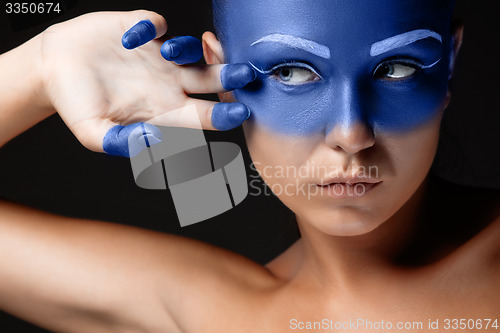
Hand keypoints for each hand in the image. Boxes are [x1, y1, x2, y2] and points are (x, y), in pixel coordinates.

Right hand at [40, 10, 254, 155]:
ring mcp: (157, 56)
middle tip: (244, 74)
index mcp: (164, 111)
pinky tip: (132, 37)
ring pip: (191, 49)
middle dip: (230, 76)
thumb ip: (119, 143)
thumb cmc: (76, 104)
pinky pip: (156, 24)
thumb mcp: (93, 132)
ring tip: (168, 53)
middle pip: (211, 80)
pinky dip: (149, 28)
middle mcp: (168, 83)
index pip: (204, 115)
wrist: (54, 69)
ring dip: (188, 49)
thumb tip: (151, 143)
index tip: (239, 112)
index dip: (223, 115)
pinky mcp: (140, 30)